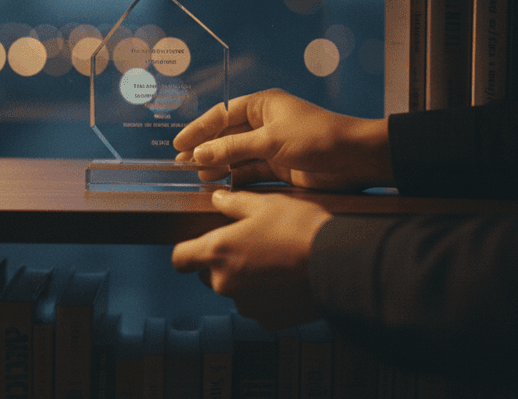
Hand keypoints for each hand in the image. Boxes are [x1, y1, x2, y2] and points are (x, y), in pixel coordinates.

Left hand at [172, 189, 331, 329]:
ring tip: (274, 262)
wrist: (337, 264)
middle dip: (223, 262)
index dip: (186, 252)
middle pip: (208, 275)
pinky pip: (258, 306)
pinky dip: (266, 296)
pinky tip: (286, 280)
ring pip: (235, 291)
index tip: (196, 247)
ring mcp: (246, 305)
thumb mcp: (265, 204)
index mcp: (217, 252)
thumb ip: (234, 203)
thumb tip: (218, 198)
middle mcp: (225, 283)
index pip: (180, 259)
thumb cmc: (300, 230)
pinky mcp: (267, 320)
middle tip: (250, 246)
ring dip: (246, 280)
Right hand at [173, 88, 392, 190]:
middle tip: (182, 164)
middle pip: (227, 136)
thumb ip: (232, 148)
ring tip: (199, 178)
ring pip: (237, 156)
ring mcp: (272, 147)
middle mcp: (265, 124)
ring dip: (219, 167)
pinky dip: (235, 179)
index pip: (222, 114)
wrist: (355, 159)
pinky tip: (220, 188)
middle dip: (206, 150)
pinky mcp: (280, 168)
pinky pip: (250, 172)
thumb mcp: (270, 141)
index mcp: (263, 105)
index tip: (179, 144)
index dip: (199, 129)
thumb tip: (198, 154)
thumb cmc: (316, 138)